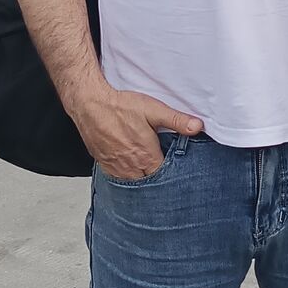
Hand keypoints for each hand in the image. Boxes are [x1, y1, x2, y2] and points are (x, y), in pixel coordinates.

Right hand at [74, 86, 203, 180]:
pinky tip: (129, 169)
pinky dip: (125, 176)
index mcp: (146, 156)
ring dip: (140, 179)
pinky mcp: (104, 164)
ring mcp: (116, 167)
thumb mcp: (153, 110)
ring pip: (132, 183)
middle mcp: (131, 166)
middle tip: (163, 173)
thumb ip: (177, 120)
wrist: (90, 104)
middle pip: (148, 182)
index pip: (164, 176)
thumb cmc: (120, 106)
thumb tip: (198, 127)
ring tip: (147, 172)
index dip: (171, 175)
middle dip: (156, 179)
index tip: (176, 171)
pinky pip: (117, 178)